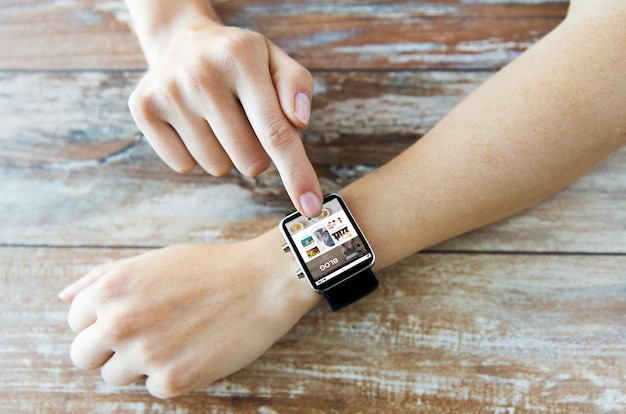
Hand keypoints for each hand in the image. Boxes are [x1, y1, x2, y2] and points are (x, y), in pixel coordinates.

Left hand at [59, 235, 319, 397]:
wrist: (263, 282)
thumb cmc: (209, 268)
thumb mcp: (152, 261)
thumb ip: (101, 278)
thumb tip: (64, 297)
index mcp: (111, 288)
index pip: (75, 321)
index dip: (102, 319)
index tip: (131, 315)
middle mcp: (120, 322)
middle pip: (82, 356)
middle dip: (108, 349)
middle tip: (146, 335)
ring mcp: (145, 354)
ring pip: (115, 377)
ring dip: (139, 363)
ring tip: (175, 339)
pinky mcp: (173, 381)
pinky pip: (153, 388)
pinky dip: (172, 374)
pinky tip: (196, 349)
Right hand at [128, 16, 322, 216]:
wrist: (181, 41)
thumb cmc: (238, 59)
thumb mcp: (274, 59)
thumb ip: (296, 86)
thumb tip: (299, 122)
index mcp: (241, 58)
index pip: (275, 132)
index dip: (296, 174)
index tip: (311, 207)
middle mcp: (201, 75)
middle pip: (250, 160)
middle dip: (257, 153)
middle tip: (245, 120)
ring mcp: (168, 93)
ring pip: (218, 166)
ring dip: (226, 153)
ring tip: (217, 117)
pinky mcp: (143, 110)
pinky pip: (184, 165)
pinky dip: (195, 153)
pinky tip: (193, 122)